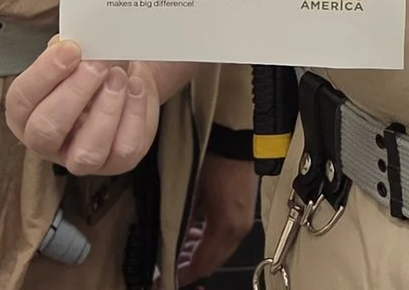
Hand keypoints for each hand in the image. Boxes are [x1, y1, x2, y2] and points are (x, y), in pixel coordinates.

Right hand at [3, 38, 189, 175]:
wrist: (123, 80)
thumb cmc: (89, 69)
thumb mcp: (73, 55)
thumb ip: (66, 49)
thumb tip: (73, 40)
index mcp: (25, 113)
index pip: (21, 99)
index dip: (44, 73)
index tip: (71, 49)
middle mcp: (46, 142)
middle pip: (47, 129)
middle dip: (75, 93)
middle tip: (97, 64)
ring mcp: (79, 158)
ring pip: (87, 151)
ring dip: (106, 109)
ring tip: (118, 76)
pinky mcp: (115, 163)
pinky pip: (123, 149)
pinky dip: (133, 114)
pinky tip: (135, 87)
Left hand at [177, 152, 258, 283]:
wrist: (234, 134)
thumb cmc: (211, 159)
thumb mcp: (191, 192)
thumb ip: (181, 222)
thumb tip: (170, 242)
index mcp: (227, 227)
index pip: (204, 264)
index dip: (183, 274)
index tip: (165, 277)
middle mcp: (238, 228)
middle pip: (213, 261)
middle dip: (190, 266)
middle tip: (168, 265)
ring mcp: (243, 219)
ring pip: (218, 249)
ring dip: (198, 252)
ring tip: (177, 248)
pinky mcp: (243, 209)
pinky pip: (224, 235)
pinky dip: (207, 239)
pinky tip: (193, 232)